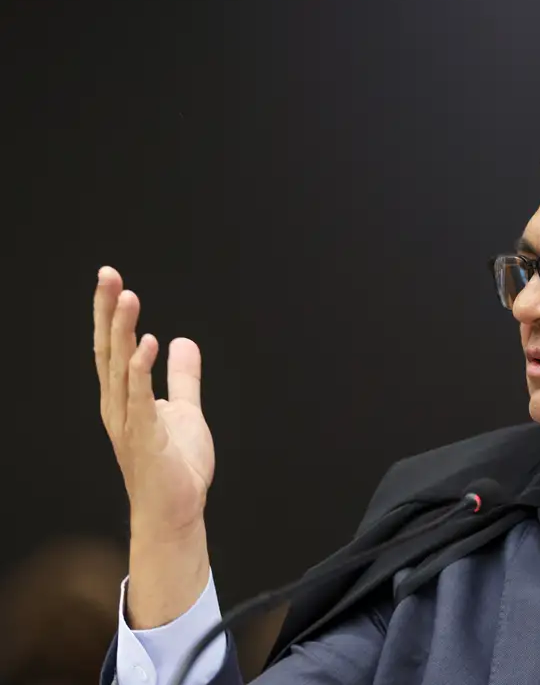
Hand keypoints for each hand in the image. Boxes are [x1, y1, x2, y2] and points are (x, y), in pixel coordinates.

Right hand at [94, 266, 214, 537]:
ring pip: (121, 368)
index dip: (110, 314)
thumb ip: (183, 377)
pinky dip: (142, 371)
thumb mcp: (184, 410)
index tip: (111, 279)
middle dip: (107, 312)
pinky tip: (149, 344)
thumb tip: (183, 341)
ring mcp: (129, 423)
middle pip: (109, 350)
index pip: (113, 348)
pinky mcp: (146, 439)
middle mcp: (119, 406)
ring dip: (124, 332)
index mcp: (124, 398)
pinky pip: (141, 399)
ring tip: (129, 298)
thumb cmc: (175, 466)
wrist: (176, 512)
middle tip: (108, 275)